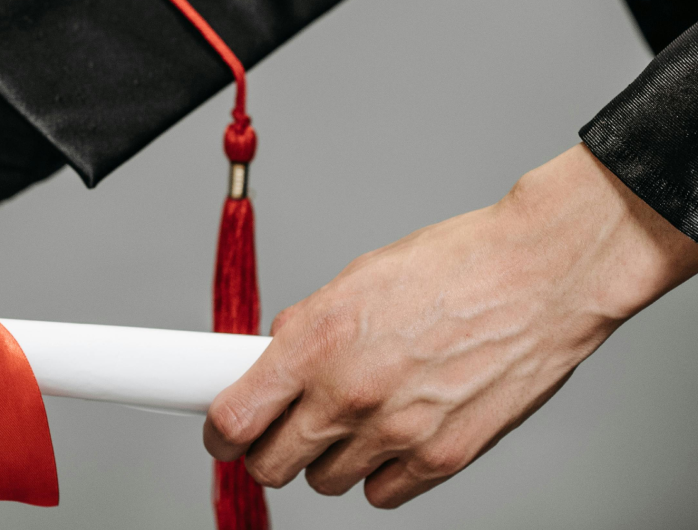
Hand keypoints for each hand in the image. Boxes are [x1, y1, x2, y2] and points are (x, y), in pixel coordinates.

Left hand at [204, 144, 697, 507]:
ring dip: (326, 460)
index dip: (219, 432)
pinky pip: (382, 494)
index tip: (222, 430)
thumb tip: (273, 357)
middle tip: (280, 430)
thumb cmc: (455, 266)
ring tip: (352, 422)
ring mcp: (396, 432)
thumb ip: (306, 327)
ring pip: (323, 483)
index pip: (233, 417)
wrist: (540, 276)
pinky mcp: (442, 458)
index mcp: (315, 342)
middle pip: (269, 465)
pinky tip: (391, 437)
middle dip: (265, 451)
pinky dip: (380, 474)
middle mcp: (348, 394)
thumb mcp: (355, 280)